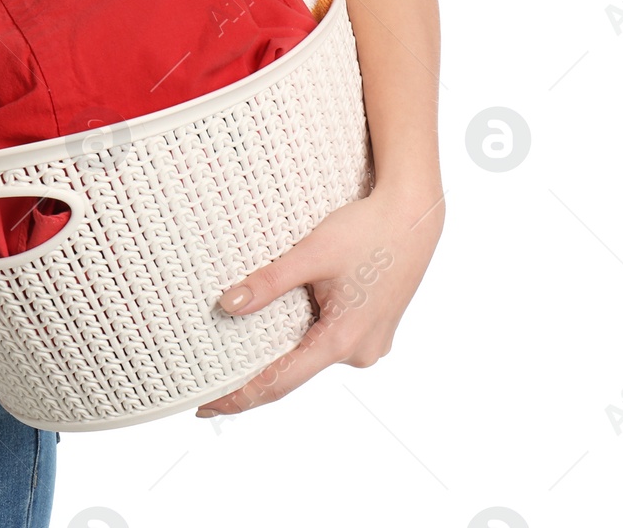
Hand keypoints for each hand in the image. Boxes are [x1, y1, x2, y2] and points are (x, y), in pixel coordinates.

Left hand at [195, 178, 445, 416]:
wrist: (414, 216)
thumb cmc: (369, 230)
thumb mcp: (312, 253)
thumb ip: (269, 282)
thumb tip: (228, 305)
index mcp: (343, 340)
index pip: (279, 382)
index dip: (240, 396)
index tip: (207, 406)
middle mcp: (359, 352)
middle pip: (293, 374)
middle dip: (252, 379)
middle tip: (208, 385)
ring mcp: (369, 344)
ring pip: (310, 358)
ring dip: (277, 357)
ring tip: (233, 358)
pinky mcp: (372, 331)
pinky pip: (327, 344)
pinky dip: (301, 340)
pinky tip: (275, 332)